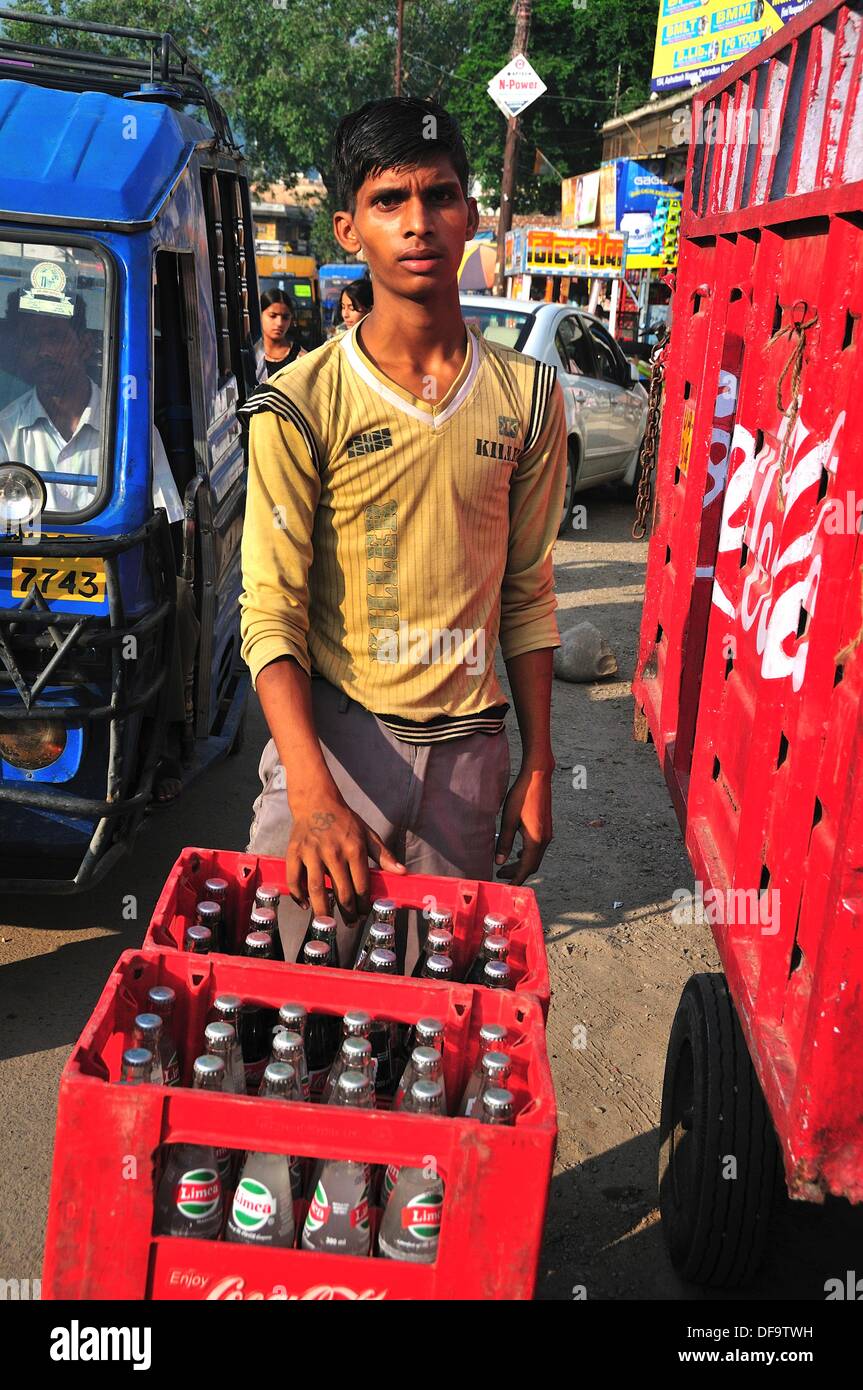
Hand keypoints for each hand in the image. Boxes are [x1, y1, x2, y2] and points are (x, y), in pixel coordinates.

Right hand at [286, 786, 405, 922]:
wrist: (316, 801)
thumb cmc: (345, 820)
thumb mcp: (368, 834)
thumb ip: (384, 855)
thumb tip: (402, 872)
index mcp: (354, 848)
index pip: (361, 885)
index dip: (364, 904)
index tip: (365, 913)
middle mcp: (333, 851)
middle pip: (341, 891)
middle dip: (348, 912)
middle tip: (351, 923)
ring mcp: (312, 852)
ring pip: (316, 889)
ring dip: (322, 910)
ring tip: (328, 922)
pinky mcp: (294, 852)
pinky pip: (294, 878)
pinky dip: (297, 895)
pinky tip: (305, 905)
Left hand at [494, 766, 552, 884]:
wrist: (537, 777)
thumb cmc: (522, 796)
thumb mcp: (508, 820)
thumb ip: (504, 842)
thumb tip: (499, 862)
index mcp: (536, 840)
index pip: (526, 868)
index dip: (516, 879)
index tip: (507, 888)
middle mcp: (545, 840)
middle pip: (532, 864)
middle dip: (517, 873)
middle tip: (500, 876)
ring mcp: (547, 834)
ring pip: (535, 857)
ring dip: (522, 864)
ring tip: (505, 866)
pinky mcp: (546, 827)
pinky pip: (538, 848)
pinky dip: (527, 855)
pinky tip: (517, 853)